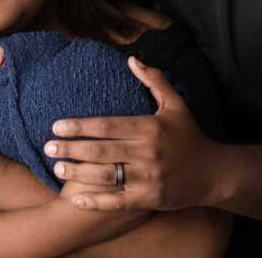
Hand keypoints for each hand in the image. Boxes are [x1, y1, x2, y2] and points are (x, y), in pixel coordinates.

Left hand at [45, 57, 218, 210]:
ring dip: (77, 173)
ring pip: (105, 176)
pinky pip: (116, 201)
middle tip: (47, 148)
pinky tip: (74, 198)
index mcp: (150, 127)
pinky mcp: (149, 199)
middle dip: (71, 150)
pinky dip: (94, 201)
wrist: (214, 173)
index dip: (80, 126)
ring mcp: (148, 178)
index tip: (57, 126)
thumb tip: (132, 59)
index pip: (107, 125)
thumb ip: (154, 81)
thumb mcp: (176, 104)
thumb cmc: (190, 136)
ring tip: (56, 169)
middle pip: (101, 151)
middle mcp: (147, 153)